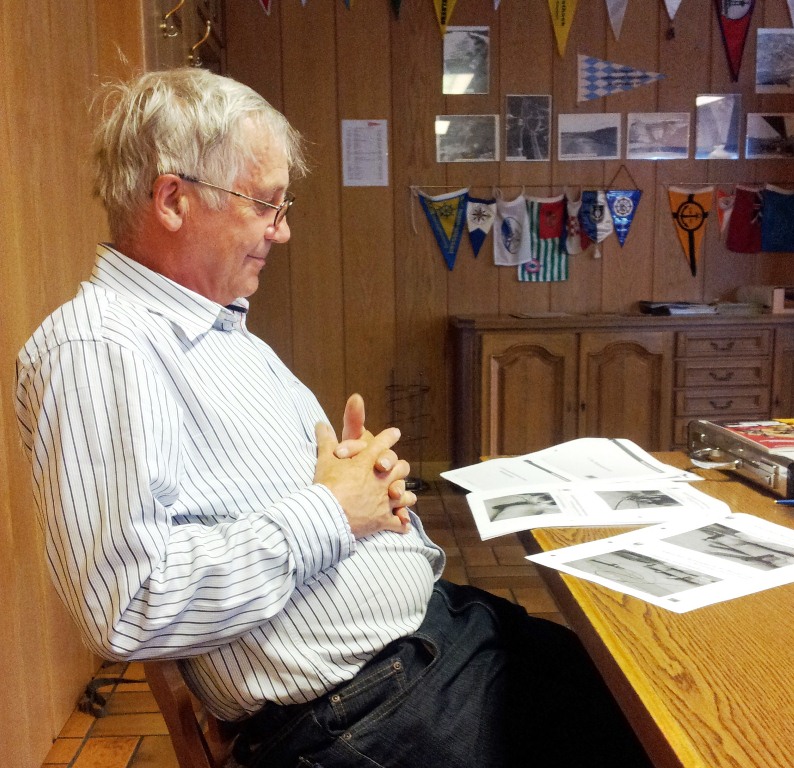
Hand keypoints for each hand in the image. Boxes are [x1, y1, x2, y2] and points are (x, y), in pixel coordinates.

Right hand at [314, 422, 410, 537]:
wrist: (329, 515)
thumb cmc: (327, 485)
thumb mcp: (325, 459)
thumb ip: (326, 440)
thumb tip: (320, 423)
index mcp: (368, 462)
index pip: (383, 443)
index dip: (389, 437)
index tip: (395, 433)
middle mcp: (382, 479)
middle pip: (401, 467)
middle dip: (399, 466)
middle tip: (396, 466)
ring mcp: (385, 500)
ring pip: (404, 494)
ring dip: (403, 494)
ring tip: (400, 495)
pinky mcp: (383, 520)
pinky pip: (398, 521)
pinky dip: (401, 522)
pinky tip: (403, 525)